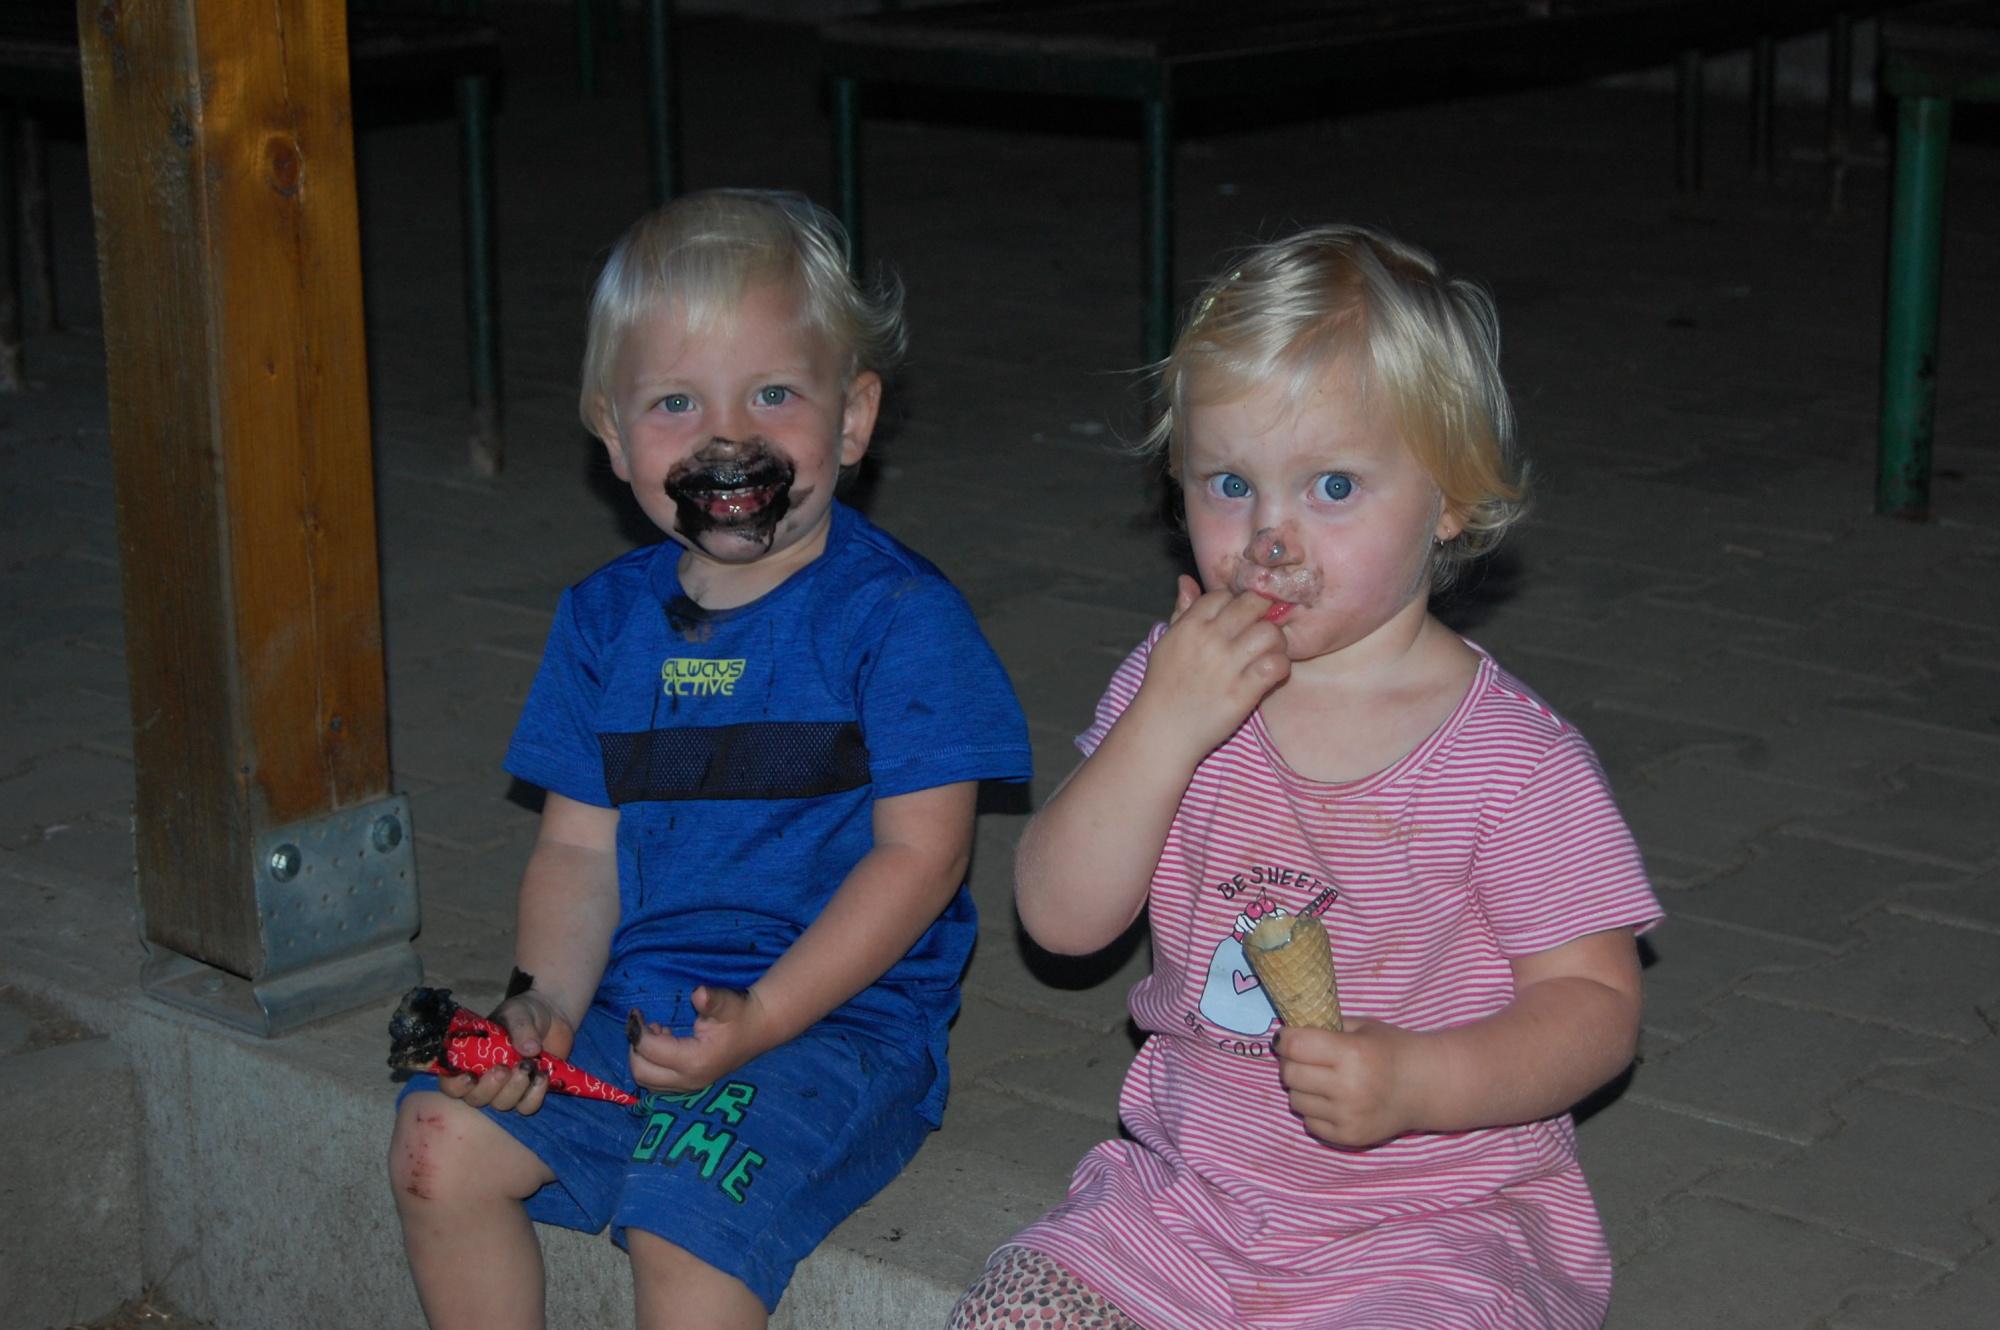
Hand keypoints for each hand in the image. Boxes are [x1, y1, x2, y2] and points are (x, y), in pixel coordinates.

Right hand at [434, 989, 574, 1116]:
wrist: (552, 1015)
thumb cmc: (525, 1013)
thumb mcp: (518, 1013)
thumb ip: (520, 1028)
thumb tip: (530, 1049)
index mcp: (470, 1059)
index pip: (450, 1082)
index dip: (456, 1085)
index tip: (470, 1076)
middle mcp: (484, 1078)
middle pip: (475, 1099)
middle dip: (489, 1088)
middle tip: (504, 1069)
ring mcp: (506, 1089)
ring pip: (502, 1104)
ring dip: (514, 1089)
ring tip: (529, 1066)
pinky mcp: (528, 1093)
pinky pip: (527, 1107)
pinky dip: (535, 1095)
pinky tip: (542, 1076)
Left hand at [628, 985, 775, 1092]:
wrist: (759, 1029)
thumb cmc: (740, 1013)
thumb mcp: (727, 1003)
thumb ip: (710, 1000)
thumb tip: (699, 994)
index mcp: (694, 1060)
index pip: (649, 1050)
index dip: (637, 1030)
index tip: (637, 1012)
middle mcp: (688, 1080)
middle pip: (641, 1072)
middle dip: (636, 1047)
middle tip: (644, 1025)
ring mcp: (689, 1087)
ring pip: (646, 1081)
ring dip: (643, 1058)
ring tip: (657, 1034)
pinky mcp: (689, 1086)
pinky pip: (657, 1083)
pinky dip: (652, 1066)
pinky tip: (665, 1043)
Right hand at [1130, 576, 1291, 761]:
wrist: (1162, 730)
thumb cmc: (1164, 686)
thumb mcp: (1167, 643)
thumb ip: (1181, 611)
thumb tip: (1186, 581)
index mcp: (1189, 626)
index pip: (1224, 594)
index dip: (1236, 602)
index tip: (1240, 618)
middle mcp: (1209, 641)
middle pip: (1253, 605)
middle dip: (1263, 614)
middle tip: (1262, 630)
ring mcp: (1226, 667)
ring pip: (1270, 633)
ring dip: (1276, 641)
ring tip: (1269, 652)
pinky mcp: (1242, 693)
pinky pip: (1276, 666)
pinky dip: (1281, 666)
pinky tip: (1272, 673)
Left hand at [1273, 1022, 1427, 1148]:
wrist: (1427, 1086)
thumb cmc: (1392, 1050)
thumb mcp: (1362, 1027)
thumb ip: (1326, 1027)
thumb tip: (1287, 1032)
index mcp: (1352, 1053)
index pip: (1295, 1046)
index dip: (1284, 1039)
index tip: (1285, 1037)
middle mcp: (1348, 1087)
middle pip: (1290, 1074)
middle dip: (1290, 1062)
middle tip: (1301, 1058)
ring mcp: (1348, 1116)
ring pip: (1295, 1100)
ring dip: (1301, 1088)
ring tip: (1320, 1081)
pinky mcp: (1349, 1137)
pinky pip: (1309, 1123)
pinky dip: (1314, 1111)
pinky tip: (1332, 1101)